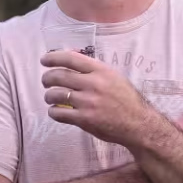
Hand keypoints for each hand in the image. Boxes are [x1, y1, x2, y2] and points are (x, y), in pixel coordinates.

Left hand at [40, 49, 154, 145]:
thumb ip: (94, 70)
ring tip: (50, 98)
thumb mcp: (113, 77)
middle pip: (58, 75)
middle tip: (45, 82)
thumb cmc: (126, 100)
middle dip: (47, 78)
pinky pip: (59, 113)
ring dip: (48, 96)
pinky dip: (53, 112)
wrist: (138, 124)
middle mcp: (93, 84)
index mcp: (101, 71)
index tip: (44, 60)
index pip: (71, 58)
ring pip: (55, 94)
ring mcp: (88, 102)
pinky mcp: (84, 119)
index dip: (53, 58)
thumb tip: (70, 60)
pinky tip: (56, 112)